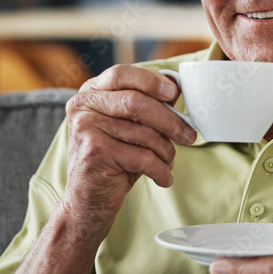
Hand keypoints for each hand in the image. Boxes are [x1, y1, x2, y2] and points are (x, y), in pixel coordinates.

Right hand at [61, 64, 196, 235]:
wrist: (88, 198)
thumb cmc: (114, 158)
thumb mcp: (126, 127)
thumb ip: (143, 107)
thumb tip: (176, 91)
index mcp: (91, 92)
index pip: (122, 74)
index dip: (151, 81)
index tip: (174, 93)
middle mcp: (83, 106)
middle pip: (136, 103)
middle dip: (170, 121)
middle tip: (189, 135)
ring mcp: (85, 128)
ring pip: (143, 133)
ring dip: (166, 151)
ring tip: (169, 161)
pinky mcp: (94, 153)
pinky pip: (142, 157)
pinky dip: (160, 170)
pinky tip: (163, 177)